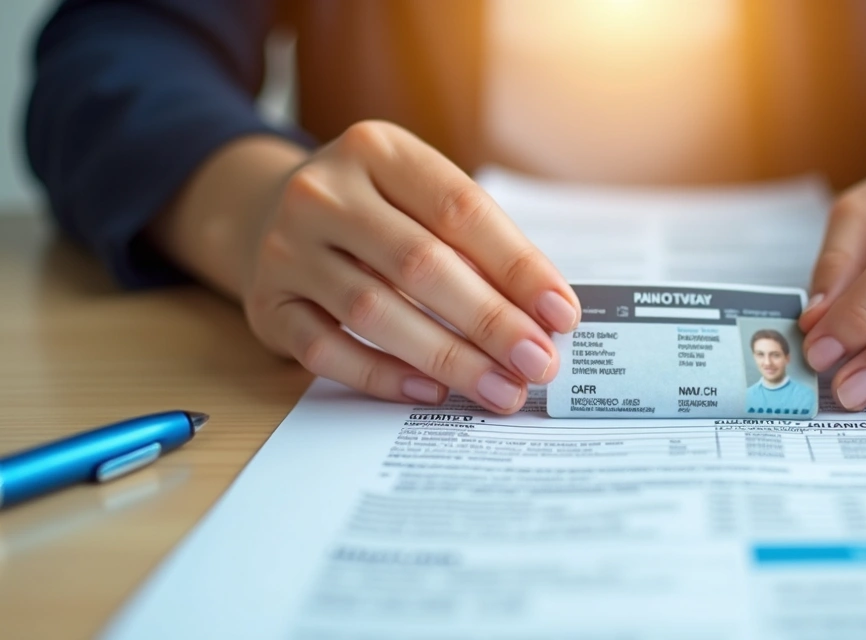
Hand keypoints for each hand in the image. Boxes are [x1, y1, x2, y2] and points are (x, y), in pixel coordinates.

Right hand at [239, 121, 579, 412]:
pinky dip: (382, 375)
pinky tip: (430, 392)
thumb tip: (543, 315)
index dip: (518, 265)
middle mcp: (324, 192)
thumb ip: (474, 244)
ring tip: (500, 389)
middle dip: (491, 321)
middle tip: (538, 363)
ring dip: (448, 358)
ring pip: (374, 311)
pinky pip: (326, 350)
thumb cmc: (371, 211)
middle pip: (421, 264)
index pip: (460, 208)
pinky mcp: (265, 304)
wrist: (261, 212)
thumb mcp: (416, 196)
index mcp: (377, 150)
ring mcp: (286, 248)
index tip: (561, 313)